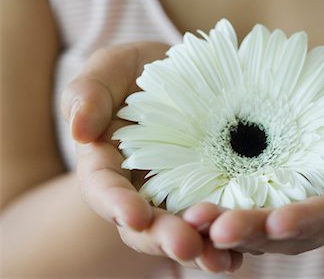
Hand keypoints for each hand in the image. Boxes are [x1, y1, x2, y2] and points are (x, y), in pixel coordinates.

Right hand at [61, 42, 242, 272]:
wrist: (191, 71)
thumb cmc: (144, 70)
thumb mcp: (114, 68)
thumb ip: (89, 92)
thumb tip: (78, 129)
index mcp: (109, 161)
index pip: (104, 188)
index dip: (116, 203)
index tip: (133, 216)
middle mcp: (140, 186)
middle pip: (145, 222)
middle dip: (163, 237)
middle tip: (187, 246)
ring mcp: (176, 193)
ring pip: (181, 229)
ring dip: (199, 249)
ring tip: (222, 260)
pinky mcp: (210, 192)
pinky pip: (214, 221)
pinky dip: (226, 240)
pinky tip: (241, 254)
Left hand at [182, 59, 323, 254]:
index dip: (309, 220)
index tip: (280, 221)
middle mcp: (316, 207)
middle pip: (286, 230)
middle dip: (253, 232)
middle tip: (216, 229)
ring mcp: (286, 201)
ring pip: (256, 226)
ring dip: (224, 228)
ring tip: (191, 220)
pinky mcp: (261, 188)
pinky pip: (238, 203)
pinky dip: (214, 208)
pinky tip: (184, 204)